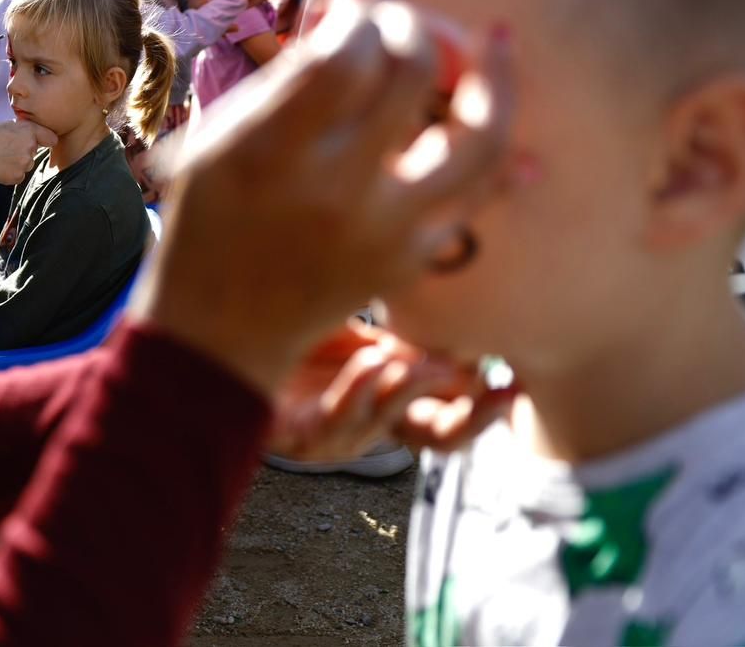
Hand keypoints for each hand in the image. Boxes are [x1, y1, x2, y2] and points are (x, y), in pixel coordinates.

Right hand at [0, 120, 57, 183]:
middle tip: (3, 147)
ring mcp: (24, 163)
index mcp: (28, 131)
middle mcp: (30, 147)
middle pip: (34, 151)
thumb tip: (32, 135)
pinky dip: (10, 173)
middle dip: (23, 150)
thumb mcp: (3, 125)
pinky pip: (19, 176)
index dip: (46, 139)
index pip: (50, 138)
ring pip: (26, 164)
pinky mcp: (17, 177)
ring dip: (17, 163)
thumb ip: (21, 130)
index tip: (45, 142)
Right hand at [131, 0, 515, 394]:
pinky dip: (501, 160)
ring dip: (495, 80)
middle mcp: (334, 190)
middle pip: (412, 73)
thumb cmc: (212, 216)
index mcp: (271, 152)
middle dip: (413, 29)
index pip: (345, 53)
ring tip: (498, 42)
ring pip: (479, 138)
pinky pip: (477, 197)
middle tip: (400, 27)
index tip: (352, 13)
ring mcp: (384, 230)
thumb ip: (295, 67)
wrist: (220, 331)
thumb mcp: (223, 135)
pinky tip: (513, 134)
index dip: (360, 16)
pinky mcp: (412, 261)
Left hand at [266, 321, 515, 459]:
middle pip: (442, 438)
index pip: (458, 411)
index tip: (524, 376)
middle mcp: (372, 420)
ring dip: (413, 388)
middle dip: (477, 417)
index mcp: (395, 393)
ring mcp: (335, 431)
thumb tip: (462, 305)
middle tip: (499, 388)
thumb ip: (407, 323)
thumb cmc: (292, 324)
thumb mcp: (362, 322)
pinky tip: (374, 361)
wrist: (220, 336)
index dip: (495, 402)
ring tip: (428, 360)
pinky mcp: (295, 432)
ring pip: (391, 423)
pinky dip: (361, 389)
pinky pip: (337, 420)